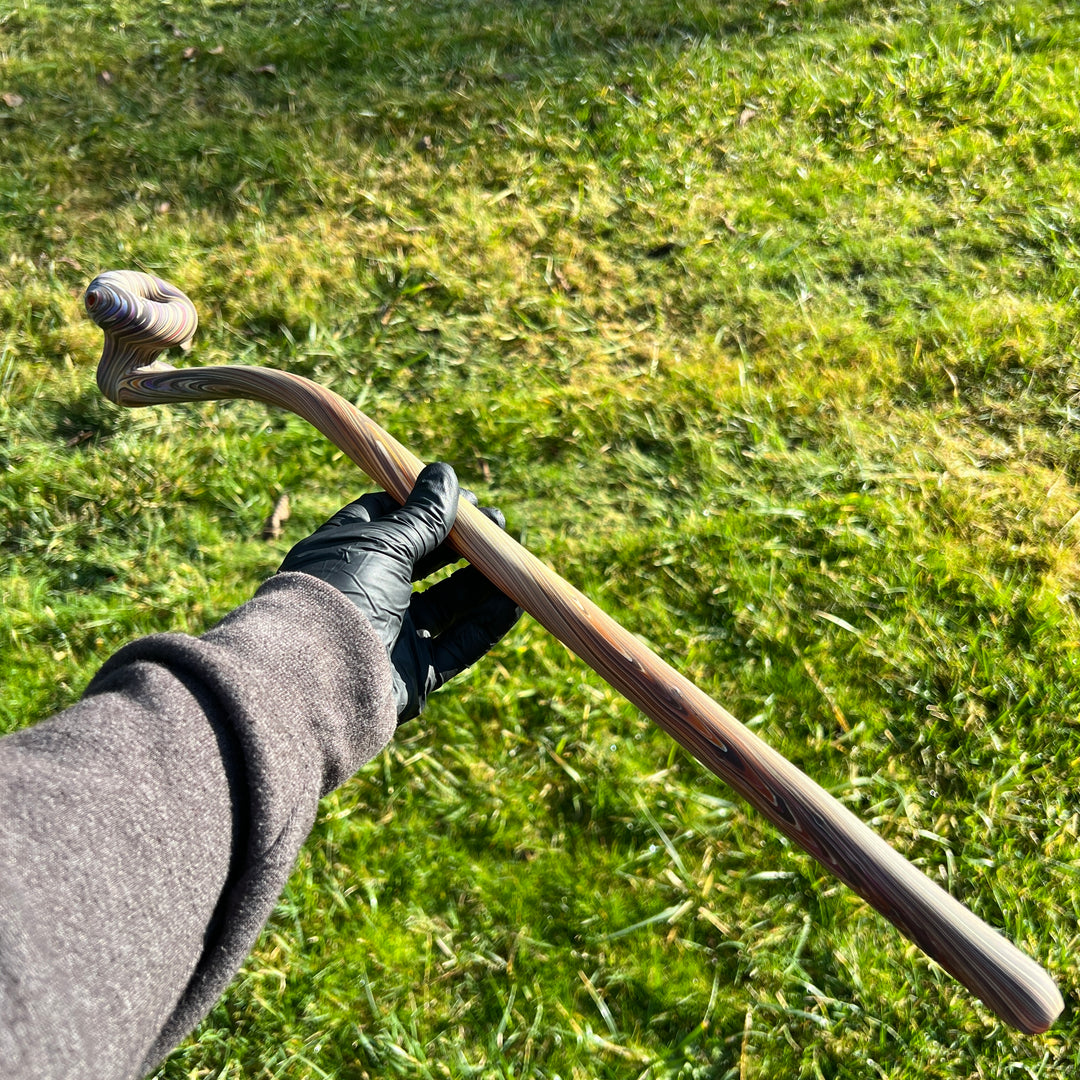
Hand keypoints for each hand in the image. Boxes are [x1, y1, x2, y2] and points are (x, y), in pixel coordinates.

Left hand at [278, 462, 520, 720]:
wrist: (320, 678)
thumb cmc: (344, 594)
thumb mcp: (385, 544)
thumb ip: (422, 515)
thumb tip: (446, 475)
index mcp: (344, 555)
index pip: (385, 519)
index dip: (424, 505)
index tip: (463, 497)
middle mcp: (365, 593)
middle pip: (421, 561)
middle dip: (461, 542)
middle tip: (497, 525)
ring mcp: (390, 635)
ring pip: (445, 603)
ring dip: (480, 580)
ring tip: (512, 557)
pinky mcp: (413, 674)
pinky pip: (457, 645)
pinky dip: (486, 623)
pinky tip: (515, 600)